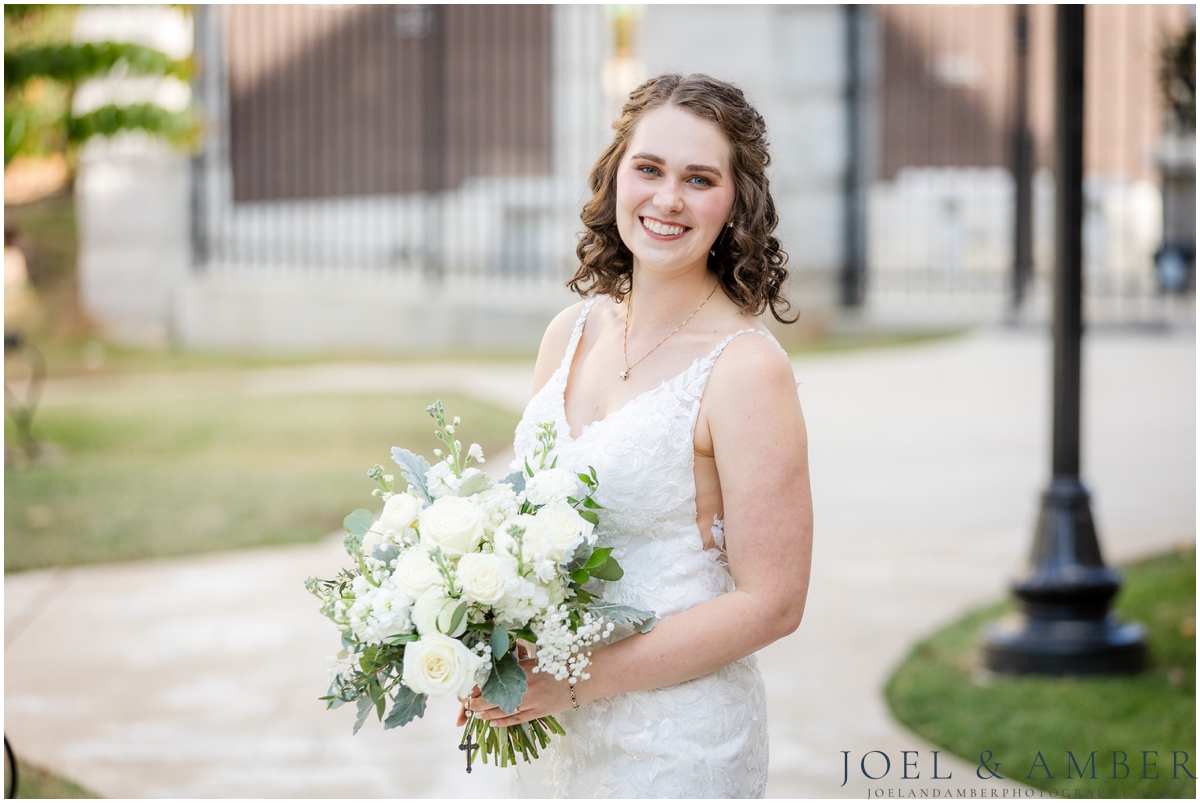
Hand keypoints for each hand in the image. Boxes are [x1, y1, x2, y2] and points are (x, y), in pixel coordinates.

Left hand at [456, 658, 574, 727]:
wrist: (582, 677)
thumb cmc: (560, 664)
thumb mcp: (536, 660)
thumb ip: (517, 664)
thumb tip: (497, 667)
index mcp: (522, 670)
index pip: (493, 680)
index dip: (479, 687)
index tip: (470, 689)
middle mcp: (524, 686)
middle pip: (493, 697)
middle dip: (478, 702)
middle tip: (469, 704)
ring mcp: (532, 701)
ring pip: (502, 710)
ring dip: (487, 713)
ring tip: (477, 714)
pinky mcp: (539, 712)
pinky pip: (517, 719)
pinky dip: (503, 722)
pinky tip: (492, 722)